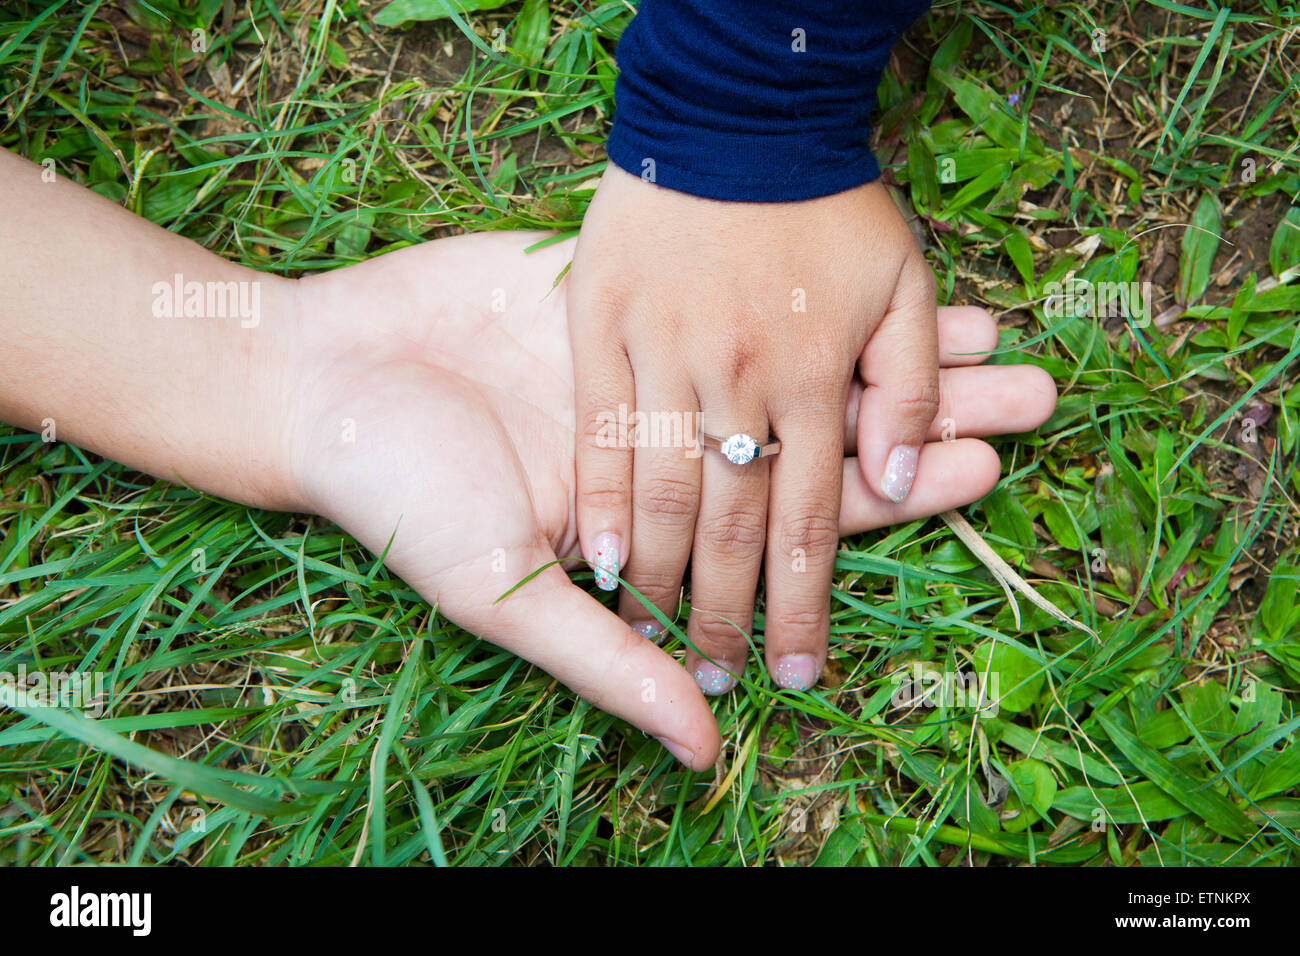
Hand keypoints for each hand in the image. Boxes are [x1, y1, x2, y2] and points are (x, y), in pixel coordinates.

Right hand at [289, 231, 1055, 766]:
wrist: (324, 382)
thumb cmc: (404, 503)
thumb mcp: (504, 595)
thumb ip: (610, 664)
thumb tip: (712, 750)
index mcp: (668, 519)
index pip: (806, 514)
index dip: (898, 498)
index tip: (992, 472)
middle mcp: (678, 445)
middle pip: (823, 435)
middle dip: (926, 418)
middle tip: (1036, 392)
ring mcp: (657, 368)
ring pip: (792, 357)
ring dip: (884, 342)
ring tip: (989, 321)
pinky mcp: (626, 301)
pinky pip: (736, 288)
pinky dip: (802, 277)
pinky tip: (872, 255)